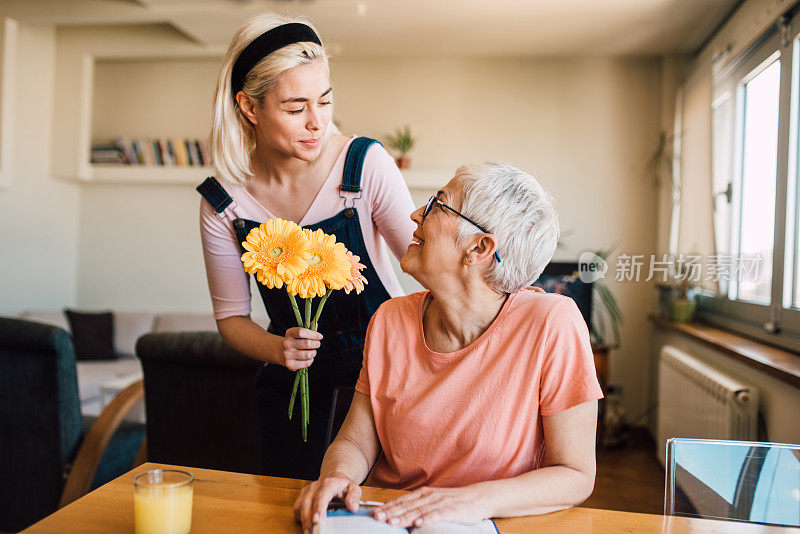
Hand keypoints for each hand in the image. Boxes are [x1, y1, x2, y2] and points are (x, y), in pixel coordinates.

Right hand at [280, 327, 321, 370]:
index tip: (320, 336)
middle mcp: (286, 343)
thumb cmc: (296, 341)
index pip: (302, 332)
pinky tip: (308, 358)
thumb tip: (315, 324)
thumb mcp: (300, 334)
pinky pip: (306, 363)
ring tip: (313, 352)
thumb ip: (308, 329)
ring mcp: (287, 354)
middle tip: (317, 344)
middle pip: (307, 343)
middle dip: (316, 344)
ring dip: (314, 353)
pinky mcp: (290, 364)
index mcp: (289, 333)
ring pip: (308, 354)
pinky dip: (310, 360)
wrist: (282, 353)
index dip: (313, 334)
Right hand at [293, 475, 361, 533]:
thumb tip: (352, 507)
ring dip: (302, 519)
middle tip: (311, 532)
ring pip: (299, 505)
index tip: (317, 520)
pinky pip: (297, 507)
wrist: (334, 476)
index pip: (322, 496)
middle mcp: (315, 486)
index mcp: (329, 483)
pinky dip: (299, 517)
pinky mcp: (303, 495)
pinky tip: (306, 523)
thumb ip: (354, 497)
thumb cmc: (343, 484)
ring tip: (308, 531)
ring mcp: (308, 491)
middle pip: (307, 502)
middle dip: (307, 519)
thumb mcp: (354, 488)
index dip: (318, 508)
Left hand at [373, 486, 489, 527]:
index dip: (389, 506)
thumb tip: (400, 512)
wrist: (477, 498)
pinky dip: (427, 519)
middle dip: (391, 512)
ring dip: (404, 517)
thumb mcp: (434, 500)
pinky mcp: (451, 510)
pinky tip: (418, 524)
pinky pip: (437, 515)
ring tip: (392, 522)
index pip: (403, 500)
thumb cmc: (454, 501)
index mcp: (424, 494)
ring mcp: (440, 502)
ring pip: (419, 511)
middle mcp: (429, 496)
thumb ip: (419, 505)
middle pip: (407, 505)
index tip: (375, 512)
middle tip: (377, 517)